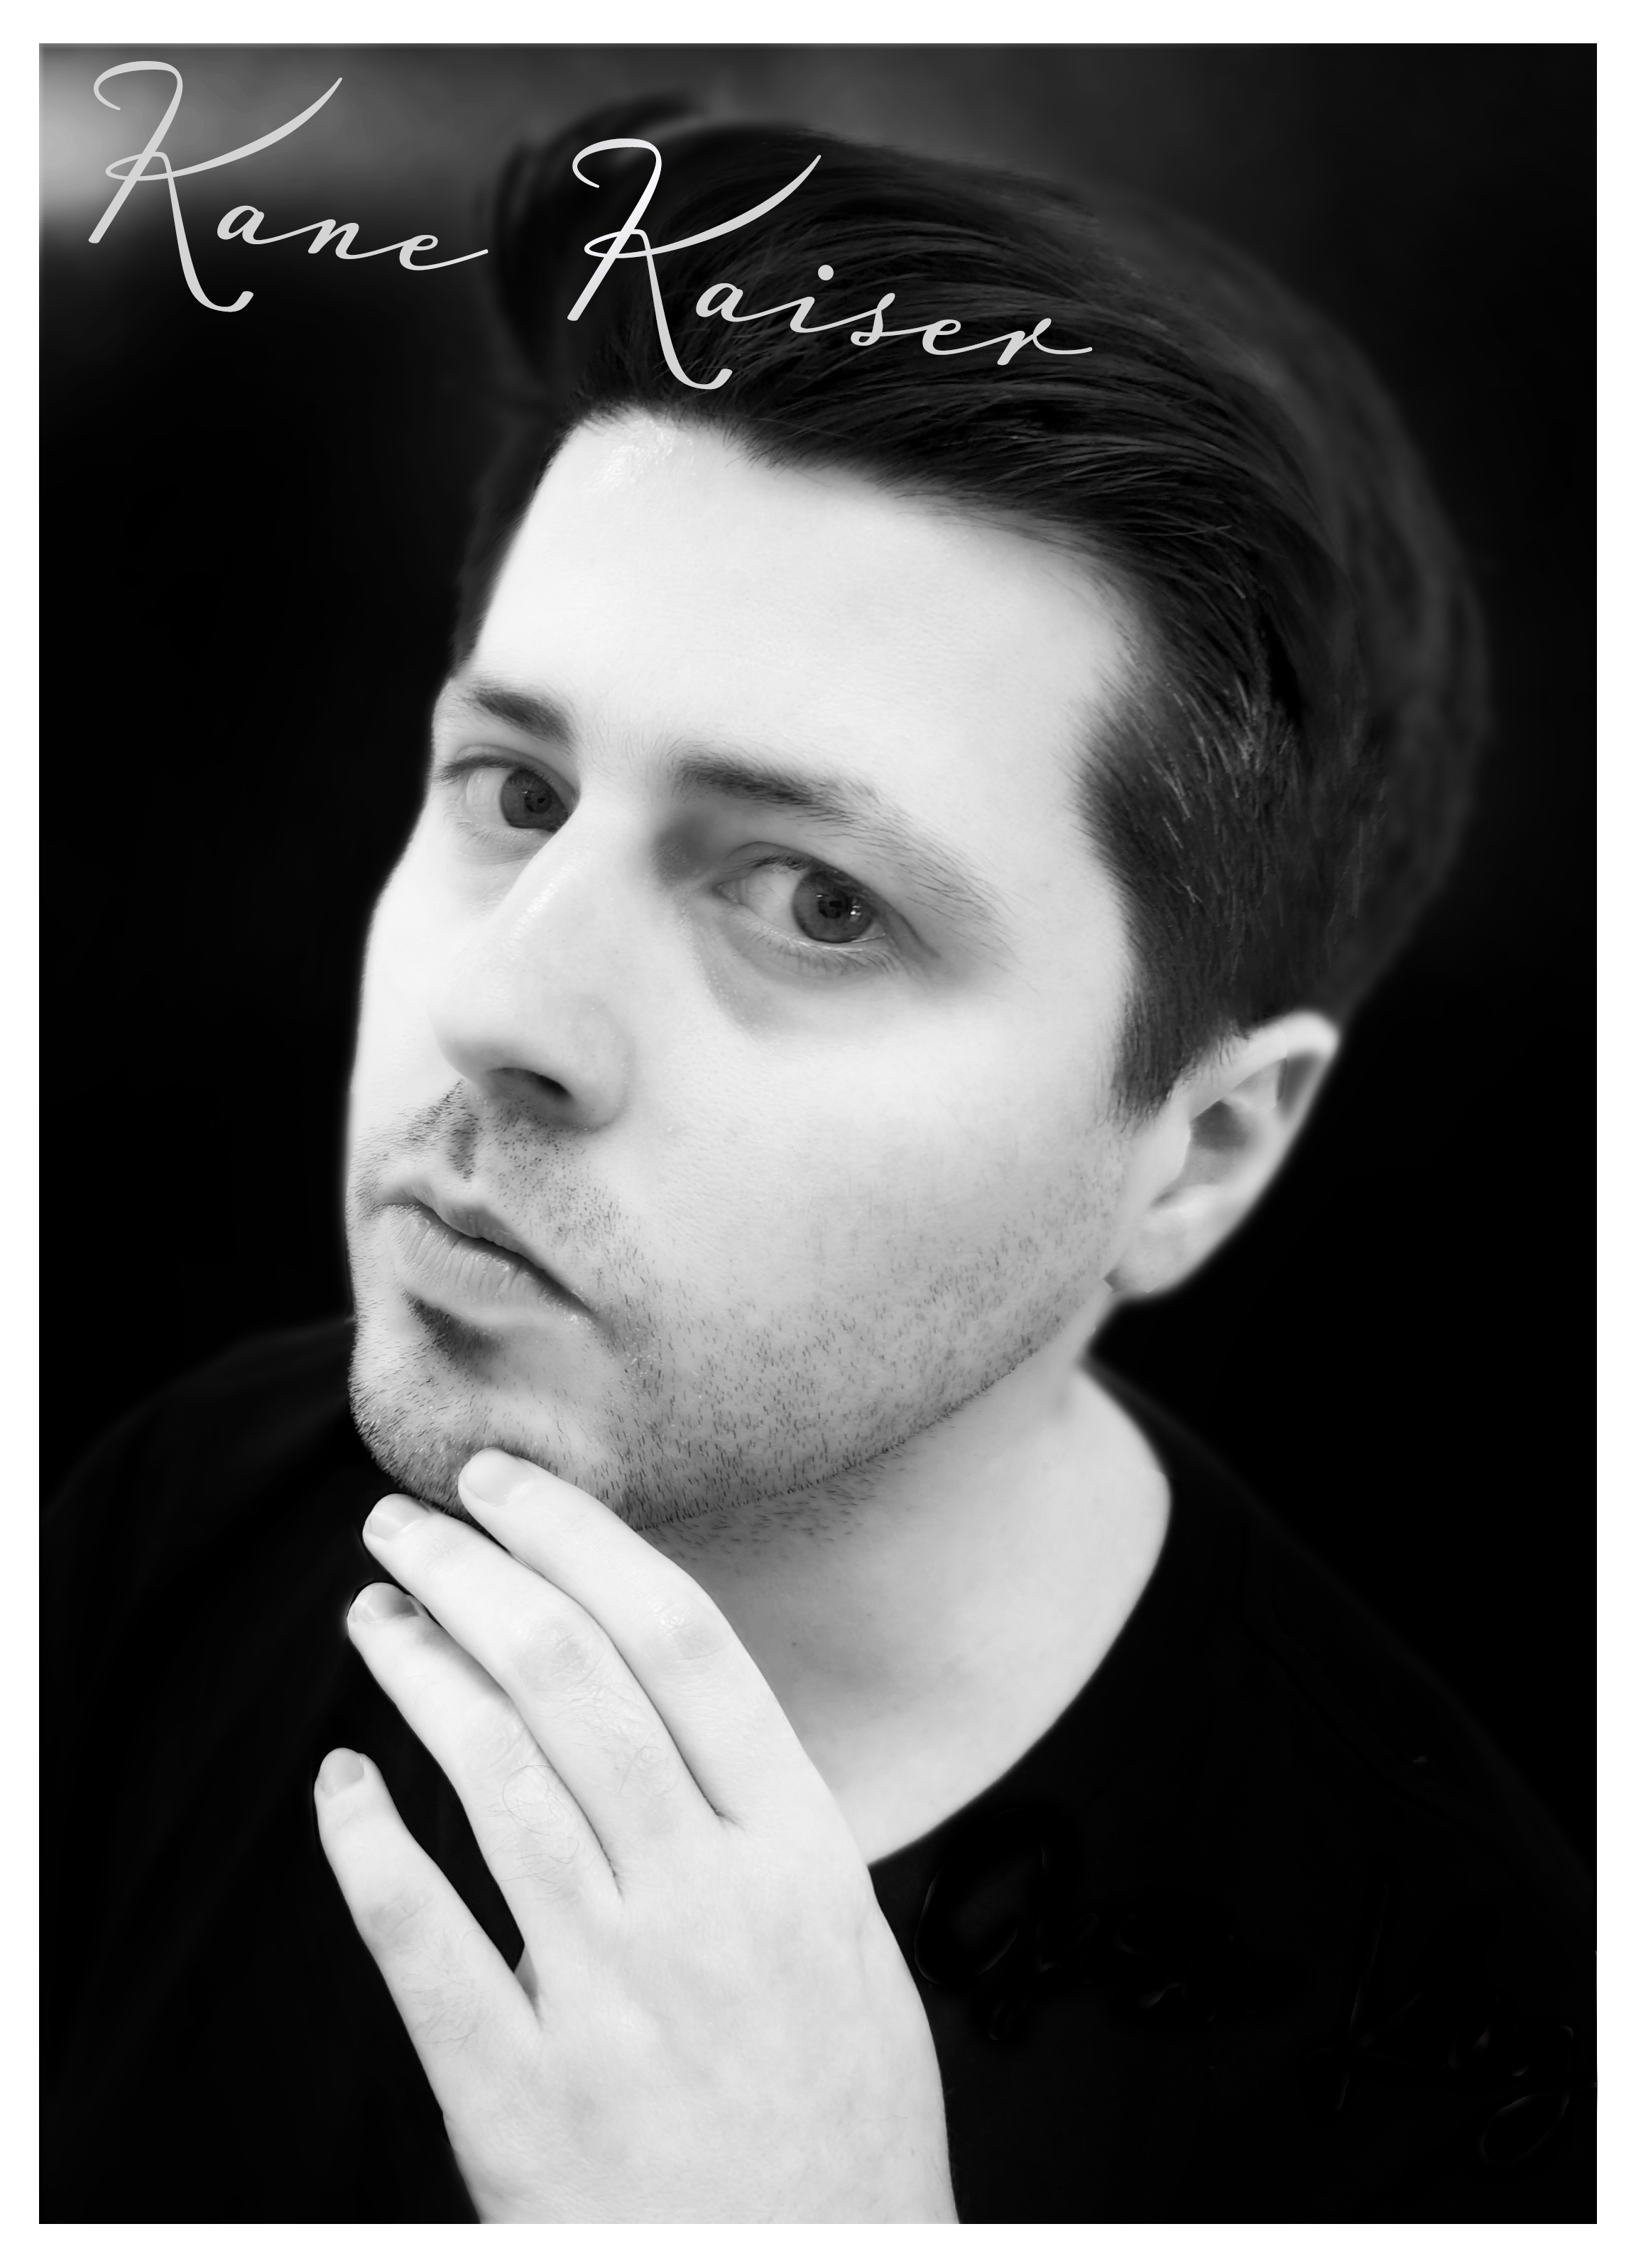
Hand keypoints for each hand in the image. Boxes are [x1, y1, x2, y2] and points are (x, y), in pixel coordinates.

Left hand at [314, 1450, 955, 2222]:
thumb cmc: (841, 2123)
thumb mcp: (847, 1943)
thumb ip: (760, 1821)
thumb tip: (657, 1687)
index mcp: (799, 1854)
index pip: (683, 1641)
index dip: (583, 1539)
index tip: (513, 1483)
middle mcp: (707, 1904)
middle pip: (574, 1679)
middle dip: (477, 1572)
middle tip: (412, 1519)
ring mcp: (613, 1997)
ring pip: (495, 1776)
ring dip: (418, 1669)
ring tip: (374, 1610)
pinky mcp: (521, 2095)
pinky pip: (421, 1937)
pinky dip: (367, 1843)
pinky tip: (341, 1779)